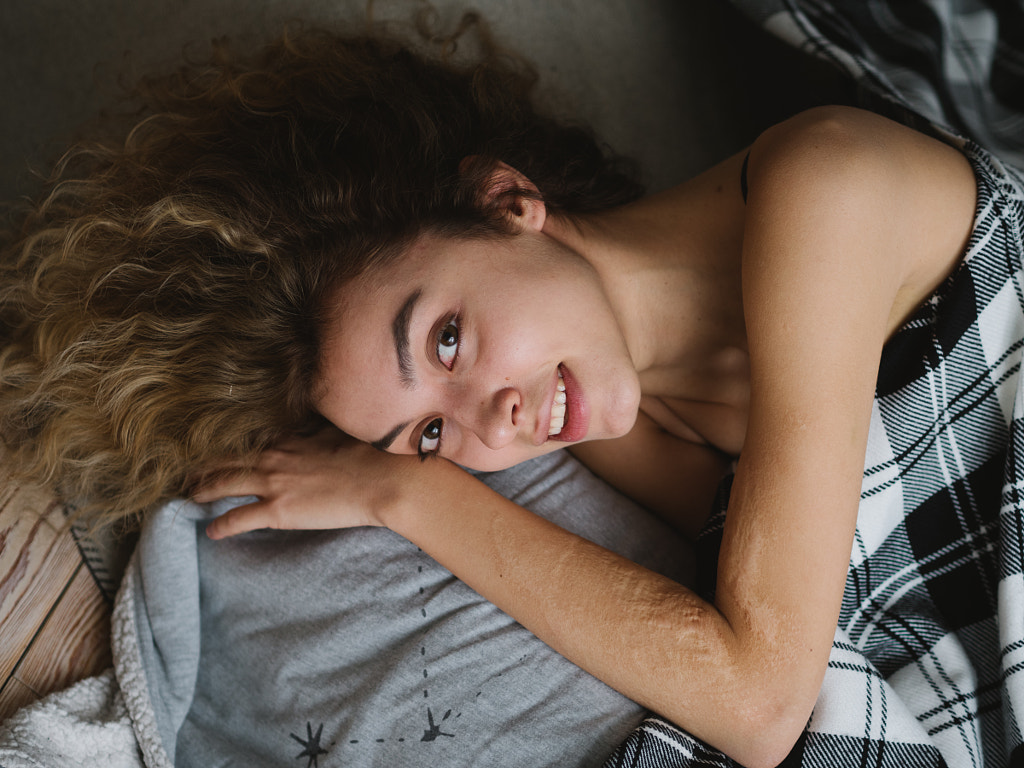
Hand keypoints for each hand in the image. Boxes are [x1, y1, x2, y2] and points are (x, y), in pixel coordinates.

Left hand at [195, 427, 424, 539]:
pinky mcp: (279, 511)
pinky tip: (210, 531)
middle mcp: (273, 458)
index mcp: (288, 439)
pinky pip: (239, 519)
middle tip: (186, 473)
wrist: (382, 479)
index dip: (225, 446)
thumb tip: (308, 423)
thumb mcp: (337, 433)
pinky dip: (221, 525)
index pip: (246, 441)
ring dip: (203, 490)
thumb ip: (315, 431)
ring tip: (189, 496)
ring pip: (224, 485)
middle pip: (226, 461)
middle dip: (203, 467)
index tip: (212, 450)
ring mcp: (273, 484)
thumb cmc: (368, 455)